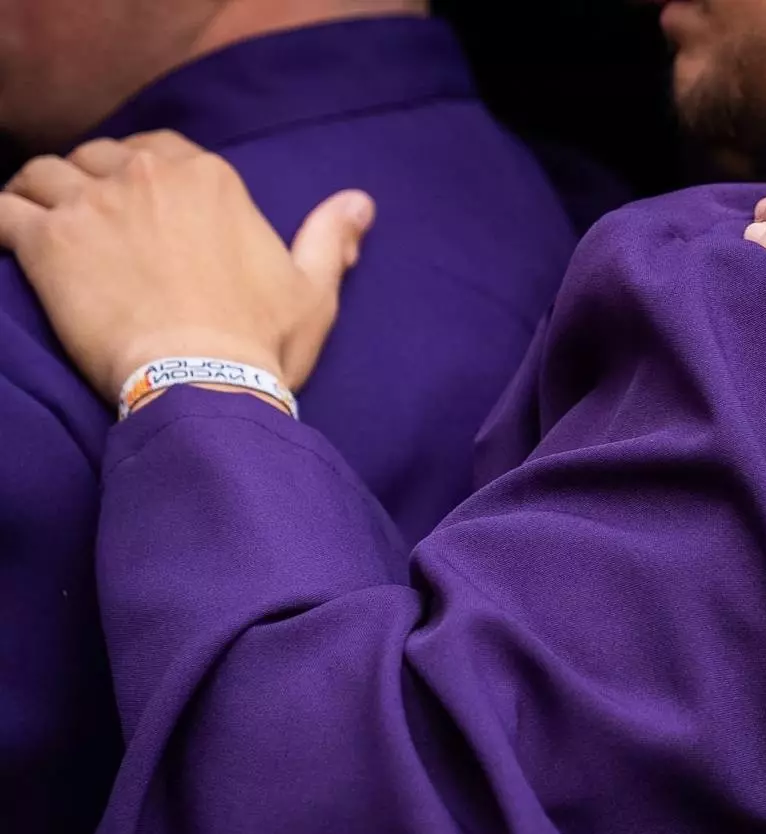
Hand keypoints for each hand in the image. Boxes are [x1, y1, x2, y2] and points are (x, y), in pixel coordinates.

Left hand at [0, 131, 374, 404]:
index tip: (140, 210)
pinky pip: (1, 210)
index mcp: (210, 179)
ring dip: (38, 197)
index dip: (142, 177)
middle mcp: (147, 176)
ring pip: (44, 175)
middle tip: (90, 226)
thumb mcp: (313, 292)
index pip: (157, 151)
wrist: (203, 382)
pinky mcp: (47, 241)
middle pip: (96, 158)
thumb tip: (361, 203)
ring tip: (38, 228)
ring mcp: (93, 204)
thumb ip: (331, 238)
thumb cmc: (260, 344)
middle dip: (89, 184)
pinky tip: (5, 244)